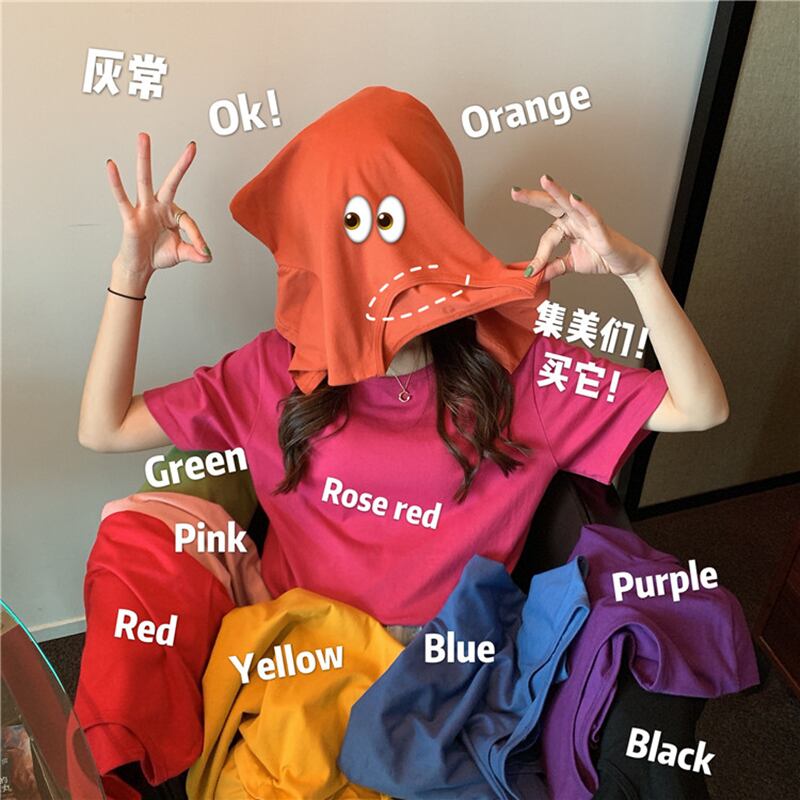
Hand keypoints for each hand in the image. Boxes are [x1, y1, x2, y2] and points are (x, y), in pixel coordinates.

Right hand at [107, 132, 210, 279]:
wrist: (140, 266)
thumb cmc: (159, 255)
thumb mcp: (181, 253)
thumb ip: (195, 253)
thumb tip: (208, 257)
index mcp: (172, 214)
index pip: (189, 221)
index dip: (198, 237)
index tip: (204, 251)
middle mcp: (159, 206)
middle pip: (171, 182)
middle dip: (181, 165)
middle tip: (191, 147)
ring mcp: (144, 209)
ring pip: (144, 180)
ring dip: (144, 158)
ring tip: (144, 136)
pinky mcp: (130, 217)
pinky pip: (122, 197)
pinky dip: (116, 182)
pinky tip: (112, 165)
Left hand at [511, 175, 656, 281]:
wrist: (624, 264)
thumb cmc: (600, 257)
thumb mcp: (570, 265)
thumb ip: (553, 268)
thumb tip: (534, 275)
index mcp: (567, 226)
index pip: (547, 236)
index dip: (540, 255)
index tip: (533, 270)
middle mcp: (575, 219)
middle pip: (551, 205)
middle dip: (533, 197)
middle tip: (515, 191)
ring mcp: (588, 221)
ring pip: (570, 203)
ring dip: (557, 191)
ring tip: (545, 180)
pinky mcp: (601, 228)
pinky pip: (591, 215)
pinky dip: (583, 206)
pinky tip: (574, 198)